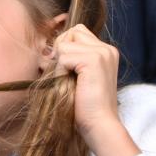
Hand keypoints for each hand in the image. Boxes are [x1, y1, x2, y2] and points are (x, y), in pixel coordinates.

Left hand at [55, 24, 139, 155]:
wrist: (99, 123)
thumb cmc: (84, 103)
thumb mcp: (77, 75)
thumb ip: (70, 58)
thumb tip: (48, 48)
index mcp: (106, 51)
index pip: (77, 31)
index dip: (65, 46)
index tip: (65, 67)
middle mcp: (107, 49)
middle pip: (71, 32)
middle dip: (62, 50)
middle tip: (66, 72)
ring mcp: (102, 53)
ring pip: (65, 43)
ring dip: (61, 62)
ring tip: (71, 80)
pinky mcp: (94, 60)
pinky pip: (63, 56)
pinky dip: (61, 70)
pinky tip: (73, 84)